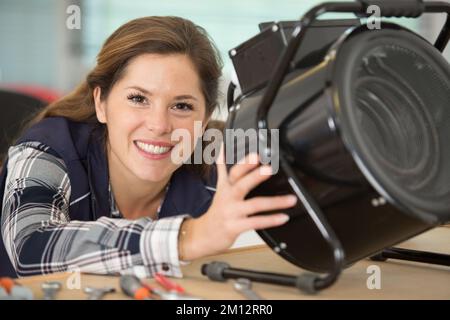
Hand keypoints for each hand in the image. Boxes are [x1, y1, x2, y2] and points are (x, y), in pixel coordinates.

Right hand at [178, 145, 296, 260]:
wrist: (203, 235)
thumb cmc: (216, 210)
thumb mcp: (219, 188)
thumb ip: (222, 168)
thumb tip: (220, 149)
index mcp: (226, 187)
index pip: (234, 172)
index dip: (245, 163)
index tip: (256, 155)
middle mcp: (228, 198)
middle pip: (242, 184)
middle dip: (255, 176)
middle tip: (269, 169)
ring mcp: (231, 213)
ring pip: (254, 205)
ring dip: (275, 202)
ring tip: (291, 199)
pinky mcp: (235, 227)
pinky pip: (256, 223)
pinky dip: (271, 220)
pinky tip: (283, 217)